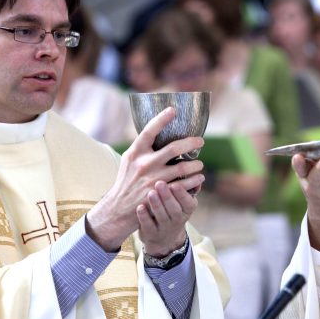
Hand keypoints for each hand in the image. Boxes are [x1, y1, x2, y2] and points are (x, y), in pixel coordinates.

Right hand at [87, 107, 203, 250]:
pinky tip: (199, 178)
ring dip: (195, 165)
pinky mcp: (160, 193)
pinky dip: (194, 180)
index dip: (161, 119)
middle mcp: (144, 163)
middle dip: (191, 143)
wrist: (118, 208)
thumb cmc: (127, 181)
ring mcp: (153, 179)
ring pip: (182, 167)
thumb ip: (143, 148)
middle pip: (173, 148)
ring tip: (199, 165)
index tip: (173, 110)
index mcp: (135, 152)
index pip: (149, 131)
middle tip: (200, 141)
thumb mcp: (129, 160)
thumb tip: (159, 130)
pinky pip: (183, 184)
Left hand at [138, 179, 200, 256]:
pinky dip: (144, 216)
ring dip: (156, 205)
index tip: (175, 184)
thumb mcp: (183, 201)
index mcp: (187, 209)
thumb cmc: (173, 209)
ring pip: (161, 217)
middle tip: (160, 183)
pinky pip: (148, 225)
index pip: (188, 203)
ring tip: (151, 192)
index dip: (182, 194)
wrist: (163, 236)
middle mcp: (177, 220)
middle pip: (174, 209)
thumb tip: (194, 172)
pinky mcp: (151, 233)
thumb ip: (187, 187)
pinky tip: (140, 206)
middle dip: (167, 197)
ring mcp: (164, 228)